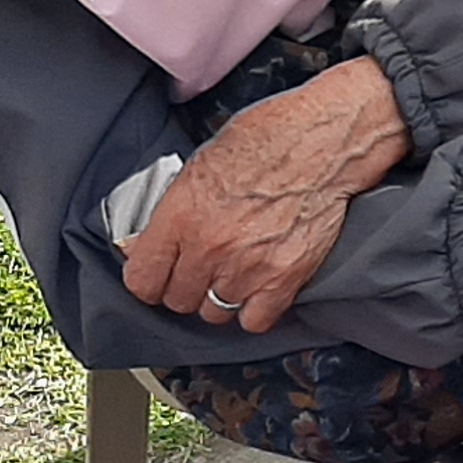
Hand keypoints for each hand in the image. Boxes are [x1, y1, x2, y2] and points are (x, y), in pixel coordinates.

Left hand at [119, 62, 409, 335]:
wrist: (323, 143)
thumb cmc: (265, 141)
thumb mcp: (200, 166)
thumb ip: (169, 213)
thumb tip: (140, 244)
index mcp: (181, 215)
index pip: (142, 280)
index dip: (149, 278)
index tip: (159, 273)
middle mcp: (209, 247)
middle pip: (178, 300)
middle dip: (186, 286)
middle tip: (201, 266)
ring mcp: (247, 268)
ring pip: (214, 313)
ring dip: (220, 297)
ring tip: (233, 272)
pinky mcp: (284, 280)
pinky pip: (254, 321)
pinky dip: (254, 309)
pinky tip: (258, 285)